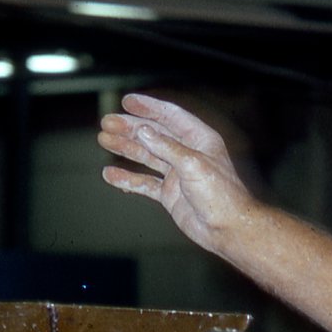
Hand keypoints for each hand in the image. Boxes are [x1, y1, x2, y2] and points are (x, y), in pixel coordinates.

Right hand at [97, 94, 257, 252]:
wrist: (228, 230)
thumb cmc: (221, 196)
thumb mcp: (193, 165)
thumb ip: (167, 148)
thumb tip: (143, 131)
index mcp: (199, 140)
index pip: (171, 116)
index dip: (149, 107)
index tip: (127, 101)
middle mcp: (187, 154)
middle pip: (154, 135)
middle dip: (130, 128)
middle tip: (107, 122)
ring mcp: (177, 174)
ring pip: (146, 156)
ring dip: (126, 148)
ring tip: (104, 139)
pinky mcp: (169, 194)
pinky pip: (144, 183)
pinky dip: (127, 179)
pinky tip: (110, 174)